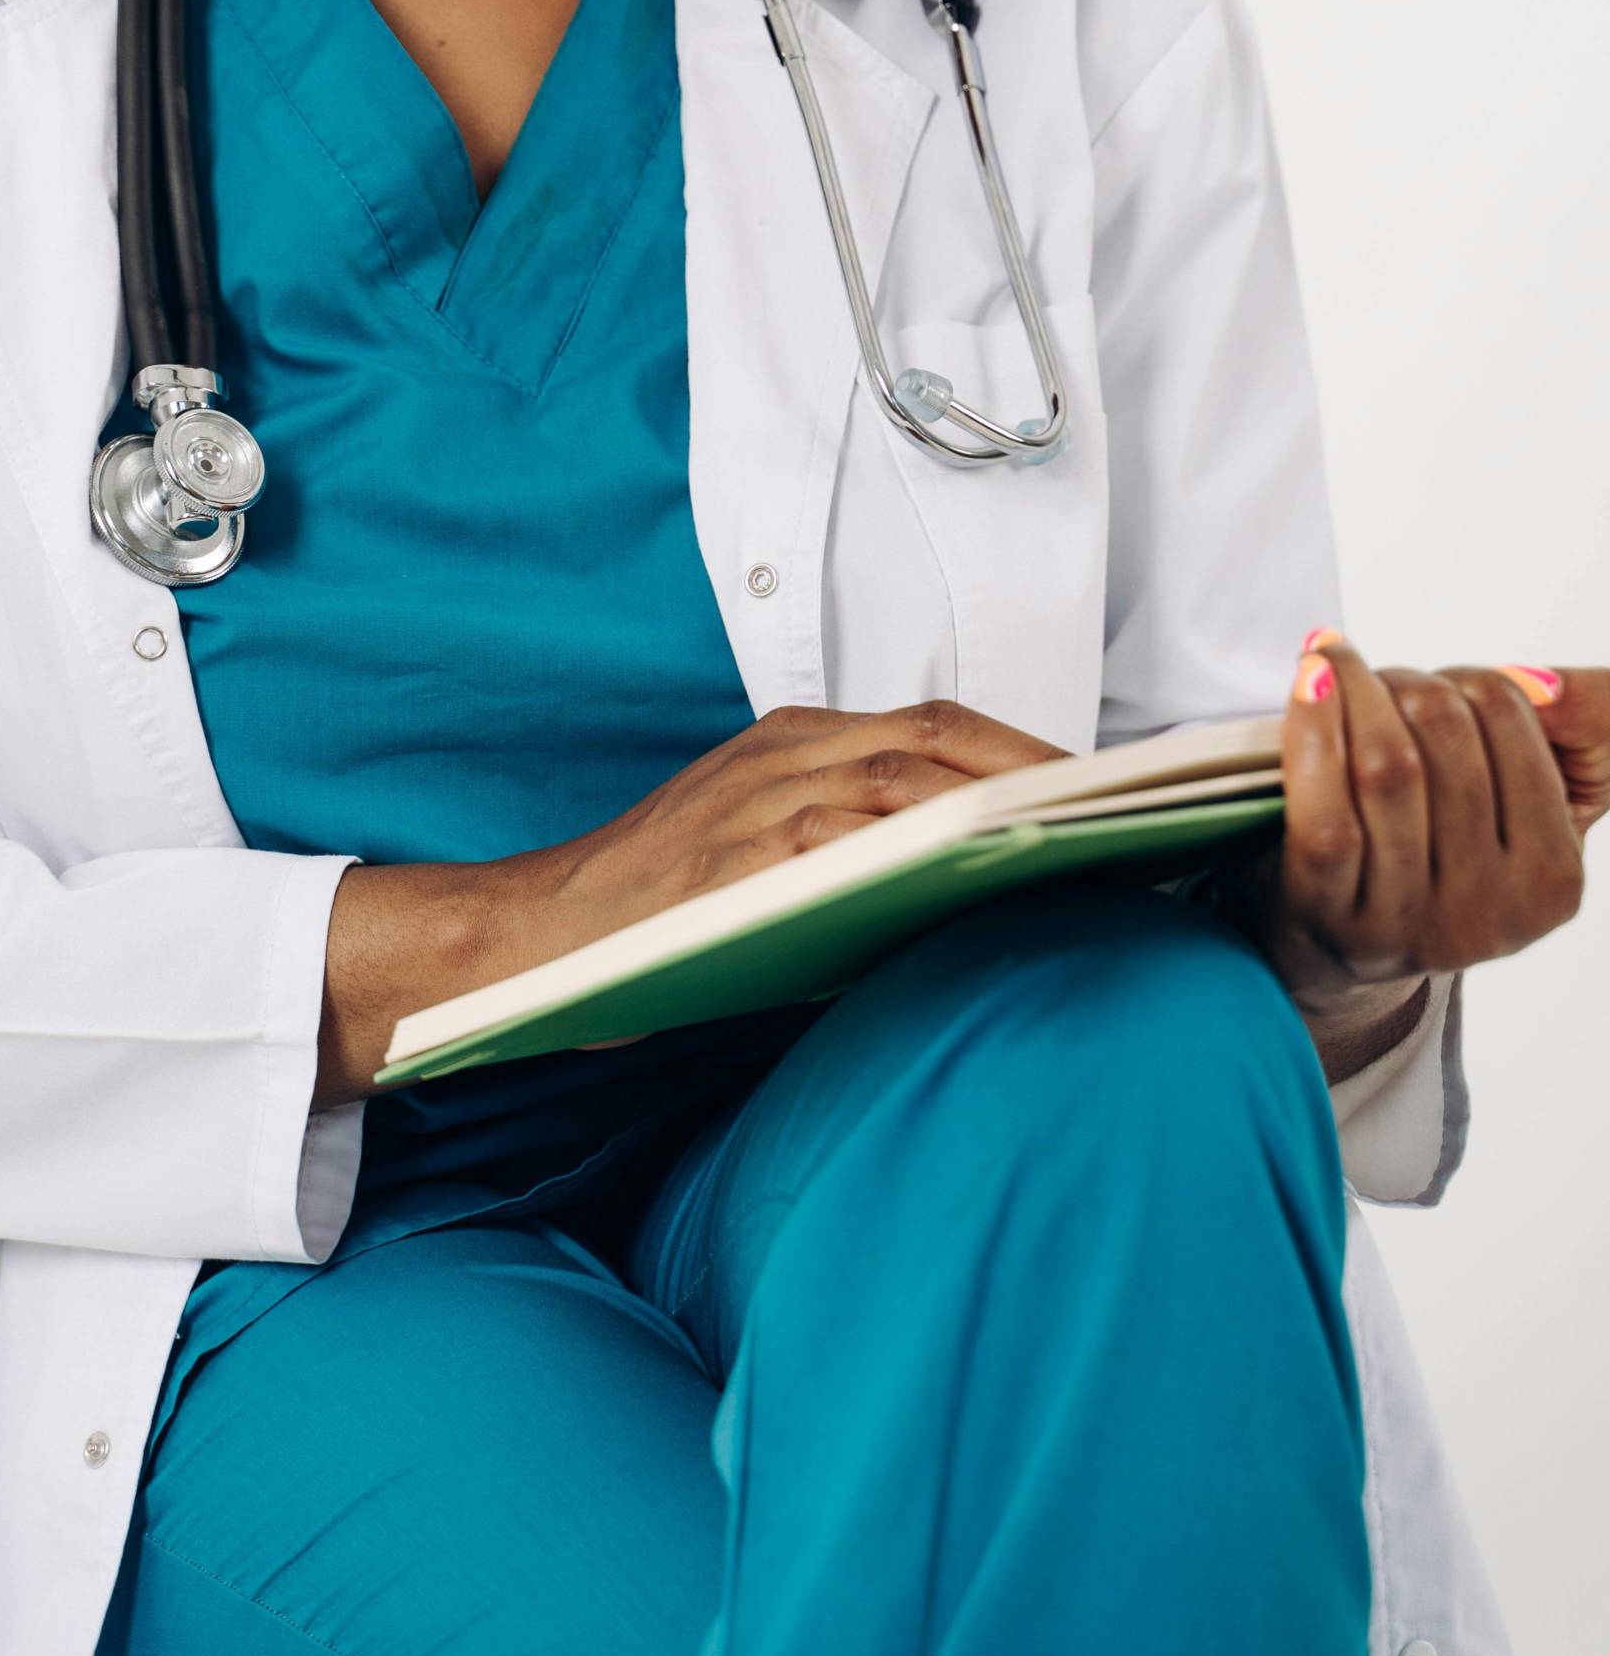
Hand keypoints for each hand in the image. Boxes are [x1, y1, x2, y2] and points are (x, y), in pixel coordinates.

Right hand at [498, 696, 1066, 1001]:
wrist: (541, 933)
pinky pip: (831, 840)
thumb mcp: (765, 847)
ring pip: (896, 778)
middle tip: (1115, 809)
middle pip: (935, 736)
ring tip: (1068, 842)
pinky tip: (965, 878)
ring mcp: (755, 802)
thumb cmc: (661, 906)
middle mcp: (782, 754)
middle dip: (1033, 767)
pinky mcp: (729, 859)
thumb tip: (977, 880)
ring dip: (993, 805)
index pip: (936, 722)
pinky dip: (904, 851)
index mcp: (796, 740)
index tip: (1098, 782)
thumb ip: (853, 840)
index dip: (1024, 745)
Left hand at [1232, 630, 1592, 1018]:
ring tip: (1327, 676)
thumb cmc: (1425, 848)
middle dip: (1398, 681)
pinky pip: (1327, 811)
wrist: (1332, 940)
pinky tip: (1307, 685)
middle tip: (1368, 680)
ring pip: (1386, 764)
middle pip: (1442, 728)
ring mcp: (1408, 919)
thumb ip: (1564, 731)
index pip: (1507, 715)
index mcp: (1552, 876)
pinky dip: (1311, 729)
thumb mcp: (1512, 799)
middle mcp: (1490, 910)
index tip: (1431, 684)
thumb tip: (1543, 686)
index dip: (1458, 677)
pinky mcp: (1330, 916)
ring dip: (1349, 692)